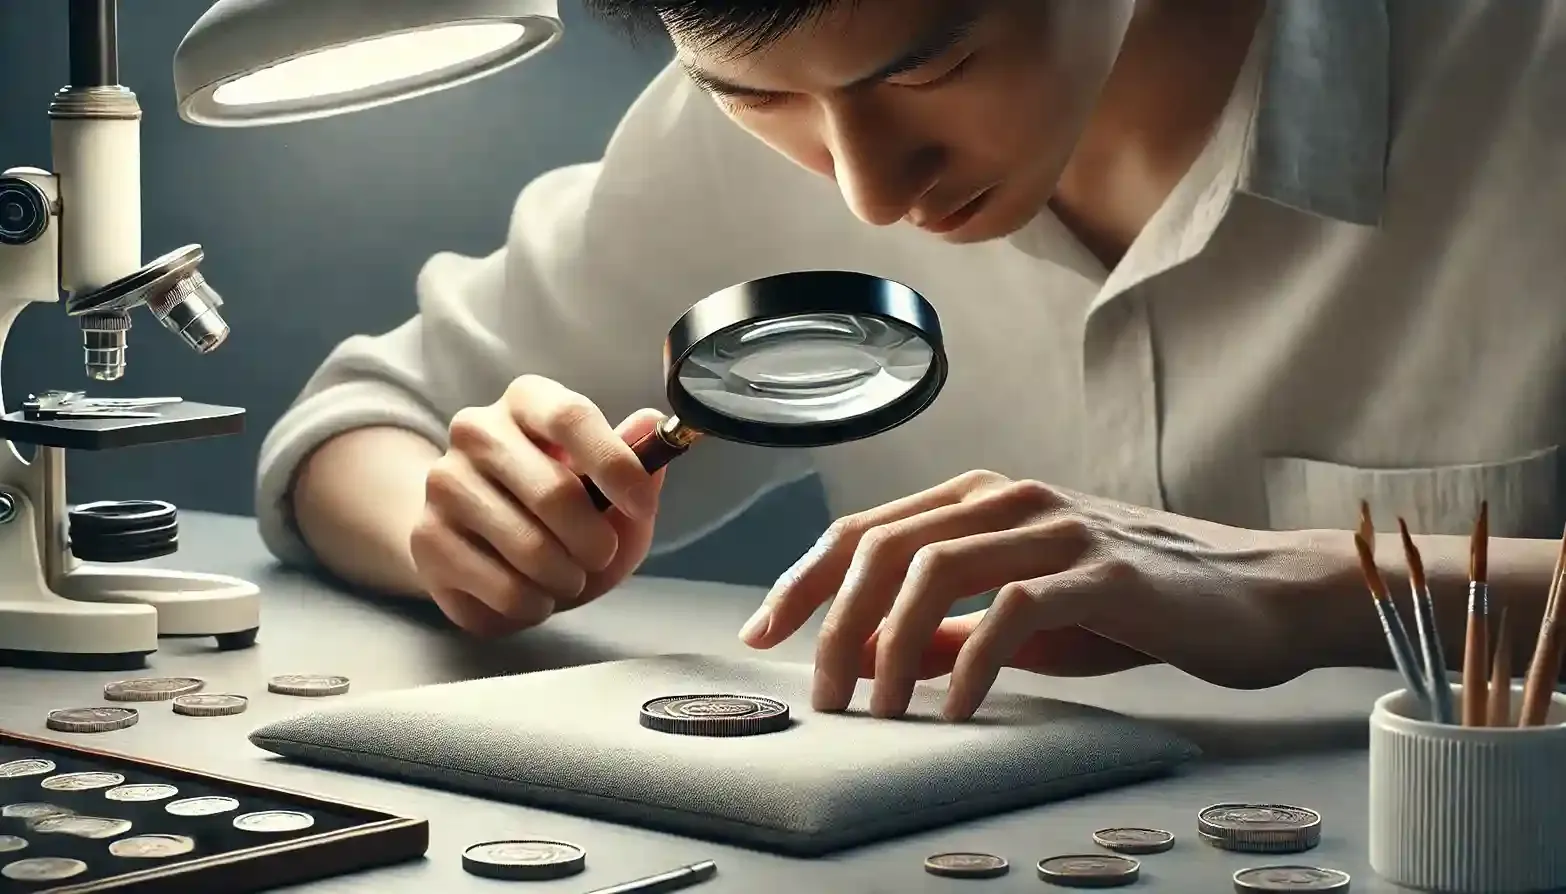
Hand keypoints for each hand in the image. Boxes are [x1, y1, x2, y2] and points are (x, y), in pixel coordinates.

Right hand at [411, 375, 664, 635]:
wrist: (478, 542)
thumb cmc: (559, 509)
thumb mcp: (611, 487)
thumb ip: (637, 461)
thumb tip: (652, 424)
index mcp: (527, 400)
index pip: (570, 418)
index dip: (614, 465)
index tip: (642, 507)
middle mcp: (476, 430)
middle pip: (554, 491)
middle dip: (595, 542)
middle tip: (600, 556)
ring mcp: (444, 482)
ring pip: (529, 548)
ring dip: (567, 578)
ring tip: (567, 576)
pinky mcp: (426, 538)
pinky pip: (502, 588)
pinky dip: (534, 604)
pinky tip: (532, 594)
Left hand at [740, 470, 1297, 719]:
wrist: (1257, 595)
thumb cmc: (1138, 604)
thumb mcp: (1027, 613)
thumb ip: (952, 626)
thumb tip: (881, 657)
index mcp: (982, 498)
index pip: (864, 531)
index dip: (805, 581)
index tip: (764, 633)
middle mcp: (1008, 498)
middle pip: (884, 548)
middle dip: (834, 622)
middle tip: (821, 693)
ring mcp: (1056, 528)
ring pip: (935, 571)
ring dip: (890, 649)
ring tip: (878, 710)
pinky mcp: (1102, 570)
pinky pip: (1011, 611)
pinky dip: (970, 663)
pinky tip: (952, 710)